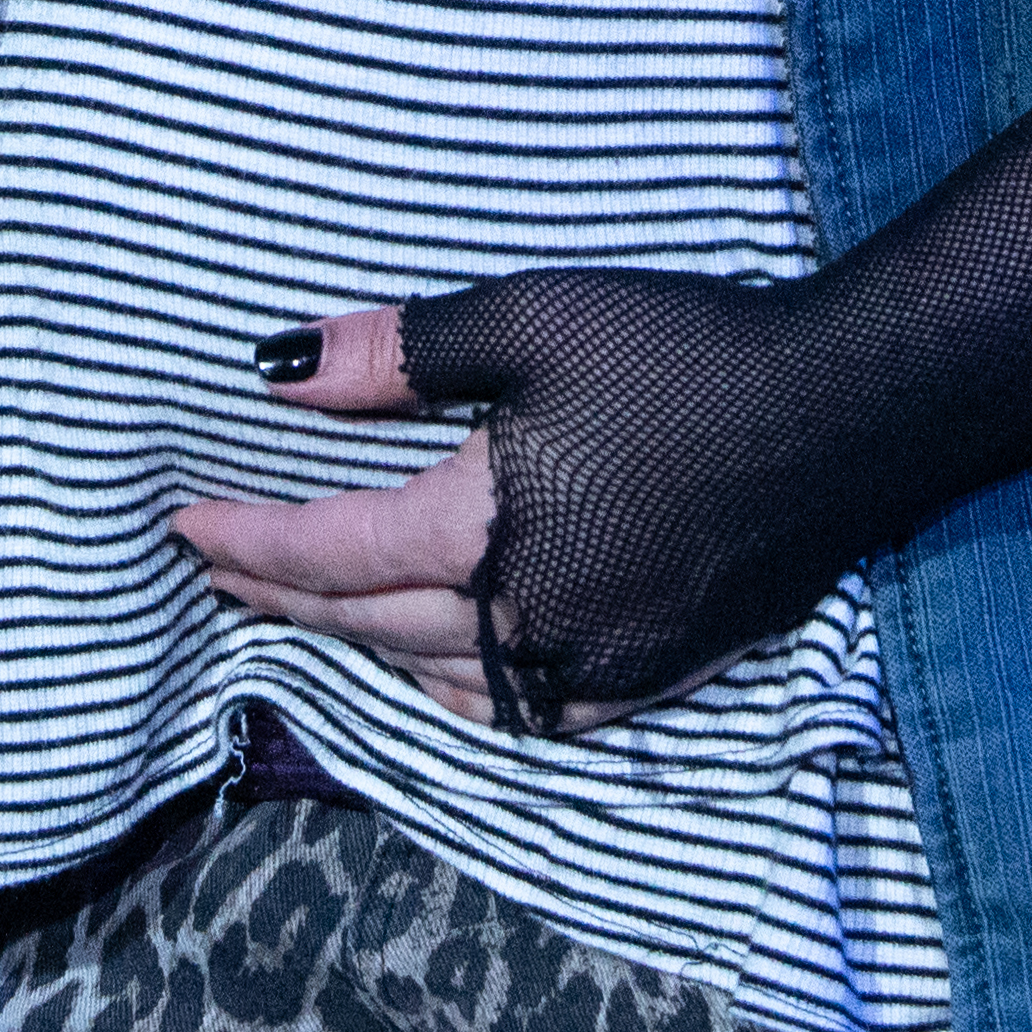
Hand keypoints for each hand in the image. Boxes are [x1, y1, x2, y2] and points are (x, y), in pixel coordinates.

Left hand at [189, 271, 835, 737]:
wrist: (850, 412)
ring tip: (310, 616)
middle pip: (370, 626)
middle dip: (282, 601)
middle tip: (217, 576)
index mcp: (486, 532)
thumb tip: (276, 371)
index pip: (330, 557)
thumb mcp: (534, 321)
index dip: (246, 547)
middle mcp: (528, 622)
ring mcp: (594, 663)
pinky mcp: (650, 674)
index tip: (182, 531)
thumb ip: (397, 357)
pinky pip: (521, 710)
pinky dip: (459, 688)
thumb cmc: (686, 350)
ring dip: (362, 650)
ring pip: (439, 679)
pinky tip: (442, 664)